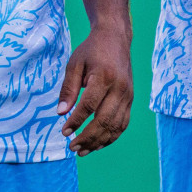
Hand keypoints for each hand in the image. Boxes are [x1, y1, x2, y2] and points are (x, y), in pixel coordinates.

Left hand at [59, 24, 132, 154]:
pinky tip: (98, 144)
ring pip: (116, 126)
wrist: (115, 40)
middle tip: (72, 147)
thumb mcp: (74, 64)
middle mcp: (120, 89)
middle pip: (104, 120)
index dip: (76, 121)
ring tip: (82, 151)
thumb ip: (68, 88)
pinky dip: (111, 136)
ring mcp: (128, 96)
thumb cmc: (91, 51)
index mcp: (104, 78)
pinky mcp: (131, 101)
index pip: (89, 105)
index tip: (64, 131)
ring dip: (99, 141)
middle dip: (88, 137)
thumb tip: (60, 112)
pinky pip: (123, 124)